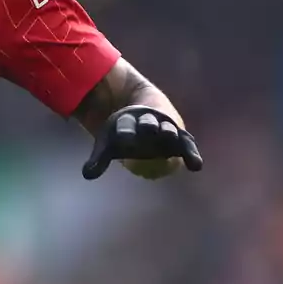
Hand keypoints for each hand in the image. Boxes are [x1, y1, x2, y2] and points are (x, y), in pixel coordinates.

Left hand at [82, 105, 202, 180]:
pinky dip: (191, 154)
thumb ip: (100, 159)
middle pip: (147, 123)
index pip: (125, 125)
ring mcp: (165, 126)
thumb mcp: (109, 142)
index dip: (125, 130)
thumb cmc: (125, 132)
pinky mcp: (180, 135)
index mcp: (127, 122)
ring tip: (170, 136)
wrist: (145, 108)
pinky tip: (195, 166)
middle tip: (147, 128)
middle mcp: (147, 122)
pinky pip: (187, 144)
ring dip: (168, 132)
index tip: (124, 137)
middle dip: (147, 126)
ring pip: (168, 129)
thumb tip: (87, 175)